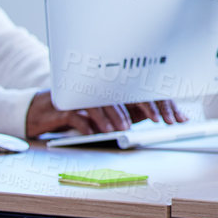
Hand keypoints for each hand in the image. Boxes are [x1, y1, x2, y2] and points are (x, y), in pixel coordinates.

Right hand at [24, 93, 187, 138]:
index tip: (177, 117)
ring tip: (128, 128)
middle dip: (149, 106)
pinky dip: (93, 122)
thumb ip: (133, 114)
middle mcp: (102, 86)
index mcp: (116, 86)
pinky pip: (81, 112)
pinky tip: (101, 131)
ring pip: (106, 101)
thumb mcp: (111, 114)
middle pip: (130, 92)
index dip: (163, 103)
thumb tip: (160, 116)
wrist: (40, 112)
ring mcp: (83, 93)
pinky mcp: (64, 103)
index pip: (145, 91)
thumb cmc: (80, 112)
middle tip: (161, 120)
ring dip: (119, 116)